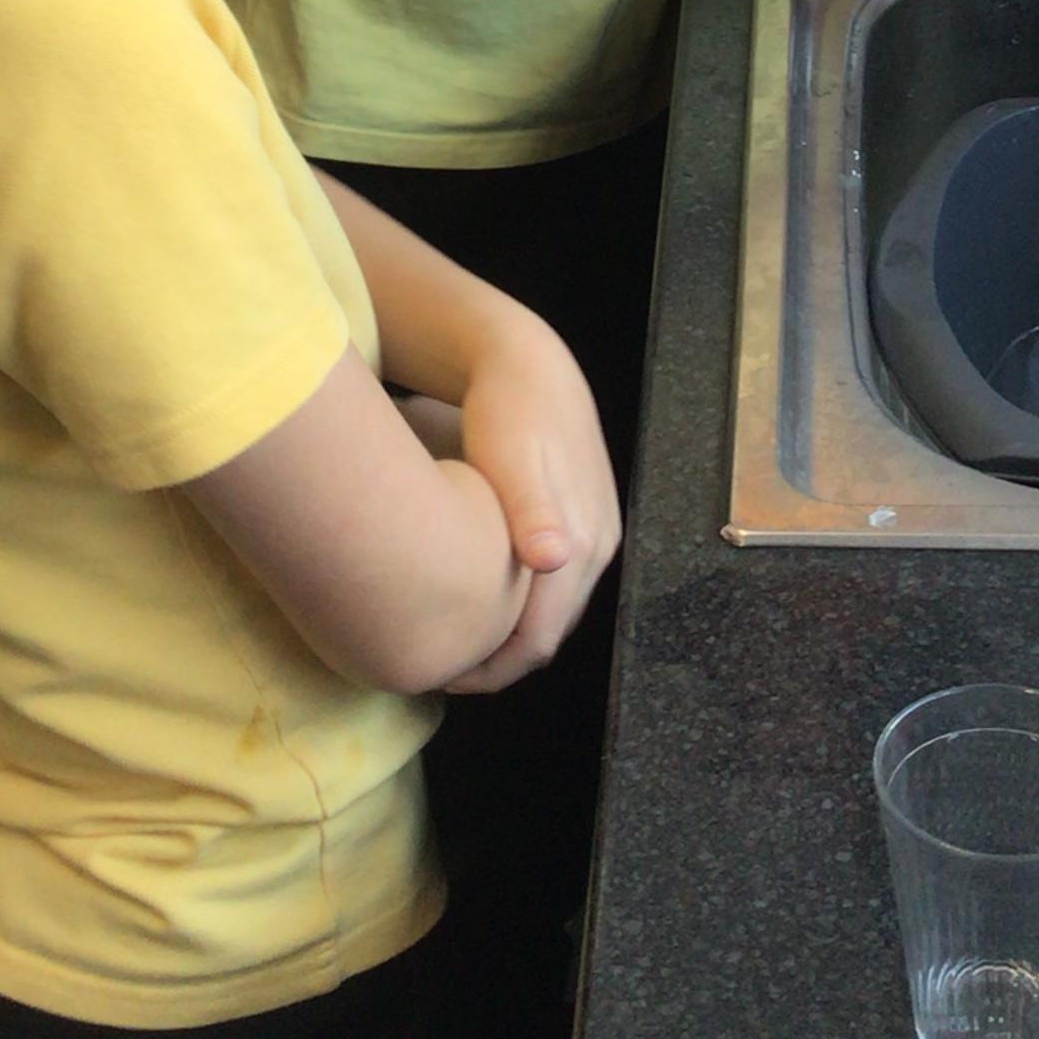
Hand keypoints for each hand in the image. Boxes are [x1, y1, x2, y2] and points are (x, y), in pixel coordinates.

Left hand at [438, 311, 619, 691]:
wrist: (531, 362)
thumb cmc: (511, 410)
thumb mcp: (512, 458)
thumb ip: (533, 511)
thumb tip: (554, 558)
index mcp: (581, 541)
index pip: (540, 637)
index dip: (492, 669)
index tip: (441, 676)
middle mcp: (598, 546)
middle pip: (551, 633)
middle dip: (499, 660)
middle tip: (440, 668)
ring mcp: (597, 535)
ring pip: (555, 612)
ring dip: (511, 635)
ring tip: (458, 640)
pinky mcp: (585, 521)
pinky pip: (557, 586)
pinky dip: (523, 606)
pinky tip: (486, 598)